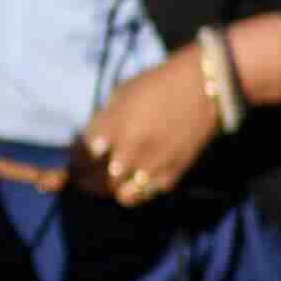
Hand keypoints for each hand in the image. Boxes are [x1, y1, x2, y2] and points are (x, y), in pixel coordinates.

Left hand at [77, 45, 223, 205]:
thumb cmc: (158, 85)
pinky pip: (148, 193)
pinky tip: (143, 175)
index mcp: (111, 127)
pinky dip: (143, 187)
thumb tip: (94, 144)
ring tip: (116, 181)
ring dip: (116, 189)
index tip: (82, 157)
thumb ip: (104, 122)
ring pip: (122, 196)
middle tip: (91, 174)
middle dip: (89, 179)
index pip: (82, 155)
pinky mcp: (171, 175)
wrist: (202, 88)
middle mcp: (127, 150)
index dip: (78, 158)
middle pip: (96, 180)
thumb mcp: (121, 94)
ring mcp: (150, 166)